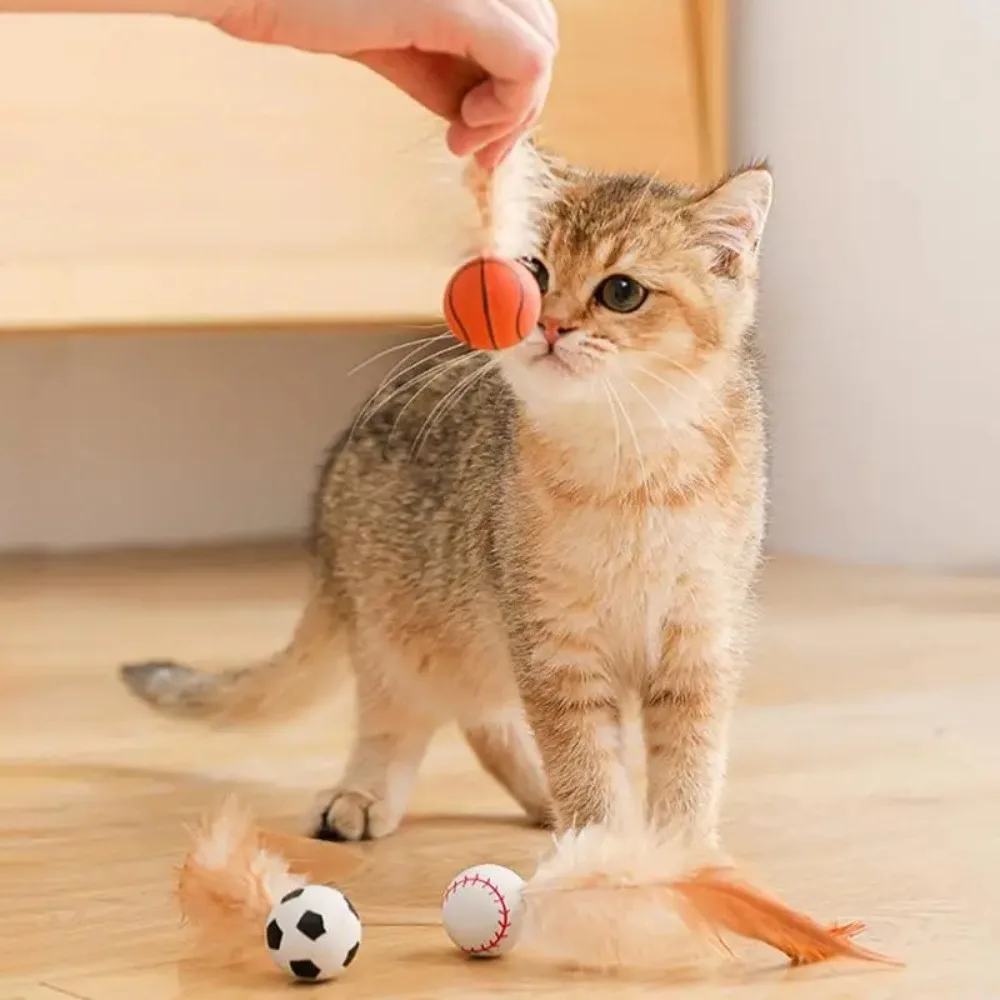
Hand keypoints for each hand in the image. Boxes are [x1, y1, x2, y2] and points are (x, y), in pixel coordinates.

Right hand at [208, 0, 557, 167]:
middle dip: (521, 105)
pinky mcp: (456, 2)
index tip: (478, 135)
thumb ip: (443, 69)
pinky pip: (527, 64)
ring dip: (513, 112)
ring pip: (542, 51)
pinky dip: (508, 108)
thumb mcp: (393, 42)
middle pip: (541, 34)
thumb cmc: (306, 4)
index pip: (527, 21)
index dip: (517, 85)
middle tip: (480, 151)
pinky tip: (465, 126)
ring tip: (464, 137)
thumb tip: (487, 115)